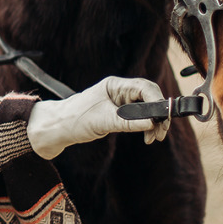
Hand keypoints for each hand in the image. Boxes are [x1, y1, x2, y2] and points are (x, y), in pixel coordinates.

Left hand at [26, 75, 170, 158]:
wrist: (59, 128)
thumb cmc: (75, 119)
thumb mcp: (103, 121)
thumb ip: (128, 122)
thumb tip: (151, 123)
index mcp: (115, 85)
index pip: (144, 87)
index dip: (157, 100)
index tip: (163, 116)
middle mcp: (120, 91)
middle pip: (150, 97)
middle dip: (158, 114)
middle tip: (161, 132)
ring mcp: (121, 102)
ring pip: (147, 109)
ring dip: (154, 123)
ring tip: (155, 138)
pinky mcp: (120, 114)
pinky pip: (140, 118)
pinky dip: (147, 126)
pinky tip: (148, 137)